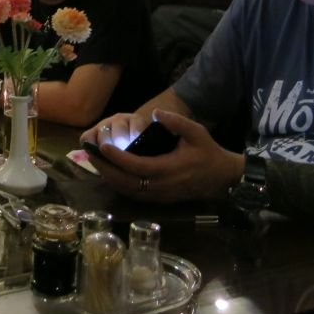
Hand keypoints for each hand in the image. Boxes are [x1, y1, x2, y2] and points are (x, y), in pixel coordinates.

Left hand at [80, 109, 243, 202]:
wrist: (223, 179)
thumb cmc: (208, 153)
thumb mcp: (197, 132)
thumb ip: (176, 122)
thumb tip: (155, 113)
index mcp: (168, 168)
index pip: (136, 166)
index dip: (118, 158)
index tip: (103, 146)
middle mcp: (161, 185)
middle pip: (125, 181)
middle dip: (105, 168)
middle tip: (90, 153)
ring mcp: (159, 195)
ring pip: (127, 190)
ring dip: (109, 177)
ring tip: (95, 161)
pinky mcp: (159, 200)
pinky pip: (133, 194)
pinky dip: (118, 185)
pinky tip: (109, 173)